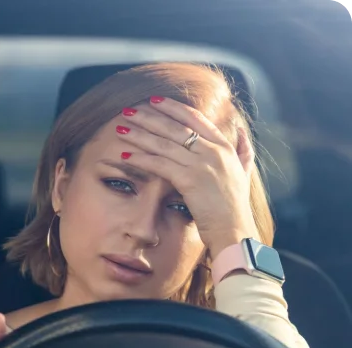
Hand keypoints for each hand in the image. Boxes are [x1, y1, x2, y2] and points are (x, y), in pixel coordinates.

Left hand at [117, 97, 258, 259]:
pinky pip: (160, 164)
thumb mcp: (243, 172)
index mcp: (224, 146)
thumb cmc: (234, 206)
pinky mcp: (191, 180)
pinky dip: (141, 159)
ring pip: (164, 143)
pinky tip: (126, 155)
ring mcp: (202, 164)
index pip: (194, 118)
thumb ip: (243, 149)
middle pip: (175, 127)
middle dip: (149, 117)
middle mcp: (213, 151)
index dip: (172, 107)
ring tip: (121, 128)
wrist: (234, 230)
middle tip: (128, 110)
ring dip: (140, 134)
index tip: (153, 100)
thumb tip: (241, 130)